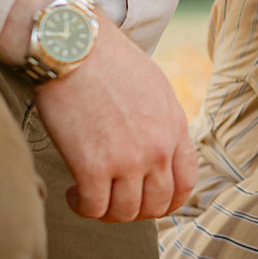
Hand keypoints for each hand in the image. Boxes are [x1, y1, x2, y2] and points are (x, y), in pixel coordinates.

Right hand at [0, 0, 195, 220]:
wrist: (73, 45)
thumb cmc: (106, 58)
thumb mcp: (154, 87)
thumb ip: (161, 121)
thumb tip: (155, 148)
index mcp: (175, 127)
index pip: (186, 184)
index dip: (166, 201)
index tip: (146, 199)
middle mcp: (158, 148)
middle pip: (156, 205)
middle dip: (134, 209)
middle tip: (113, 199)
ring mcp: (128, 160)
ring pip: (125, 213)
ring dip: (107, 212)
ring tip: (89, 195)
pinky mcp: (93, 167)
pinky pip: (94, 208)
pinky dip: (82, 207)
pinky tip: (72, 193)